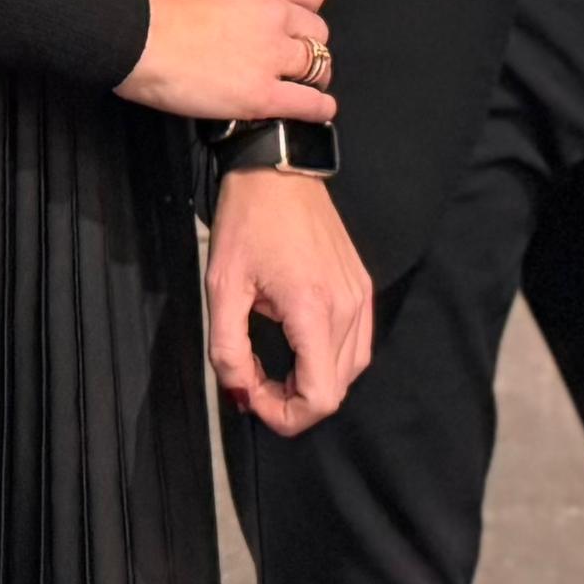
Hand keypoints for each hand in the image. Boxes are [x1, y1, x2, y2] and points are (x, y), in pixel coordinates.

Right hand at [120, 0, 334, 124]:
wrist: (141, 39)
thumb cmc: (160, 14)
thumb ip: (243, 1)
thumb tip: (247, 24)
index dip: (308, 14)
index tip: (299, 27)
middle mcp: (274, 13)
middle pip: (318, 32)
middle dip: (310, 47)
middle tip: (296, 62)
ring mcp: (271, 54)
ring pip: (319, 65)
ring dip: (314, 77)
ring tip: (305, 87)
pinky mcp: (262, 94)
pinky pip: (309, 103)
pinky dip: (319, 109)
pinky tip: (320, 111)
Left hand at [207, 167, 375, 434]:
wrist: (278, 169)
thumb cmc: (247, 222)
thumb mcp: (222, 287)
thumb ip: (228, 350)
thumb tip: (241, 395)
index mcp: (314, 308)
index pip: (320, 397)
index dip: (285, 415)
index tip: (252, 394)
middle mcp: (348, 306)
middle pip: (336, 390)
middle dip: (293, 402)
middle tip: (255, 378)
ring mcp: (361, 295)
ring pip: (349, 371)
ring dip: (312, 382)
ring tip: (274, 364)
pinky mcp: (362, 286)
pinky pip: (357, 344)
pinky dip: (329, 359)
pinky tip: (298, 346)